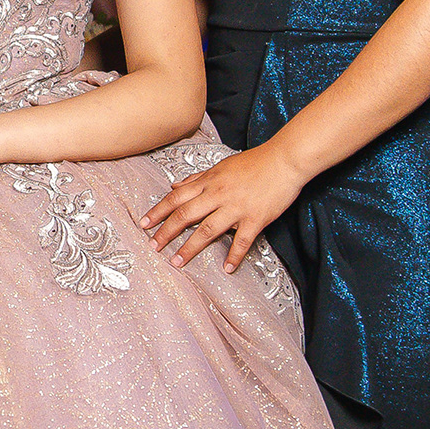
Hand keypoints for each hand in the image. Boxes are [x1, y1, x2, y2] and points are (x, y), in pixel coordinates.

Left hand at [140, 141, 302, 270]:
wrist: (285, 160)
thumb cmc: (255, 162)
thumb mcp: (221, 166)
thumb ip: (197, 179)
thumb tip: (175, 185)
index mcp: (210, 182)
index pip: (177, 198)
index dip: (158, 211)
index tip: (144, 223)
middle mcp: (219, 195)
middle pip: (185, 215)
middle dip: (166, 232)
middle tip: (153, 246)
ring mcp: (237, 207)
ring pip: (207, 230)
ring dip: (190, 247)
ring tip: (177, 261)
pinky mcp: (255, 218)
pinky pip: (242, 241)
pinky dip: (234, 256)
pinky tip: (227, 268)